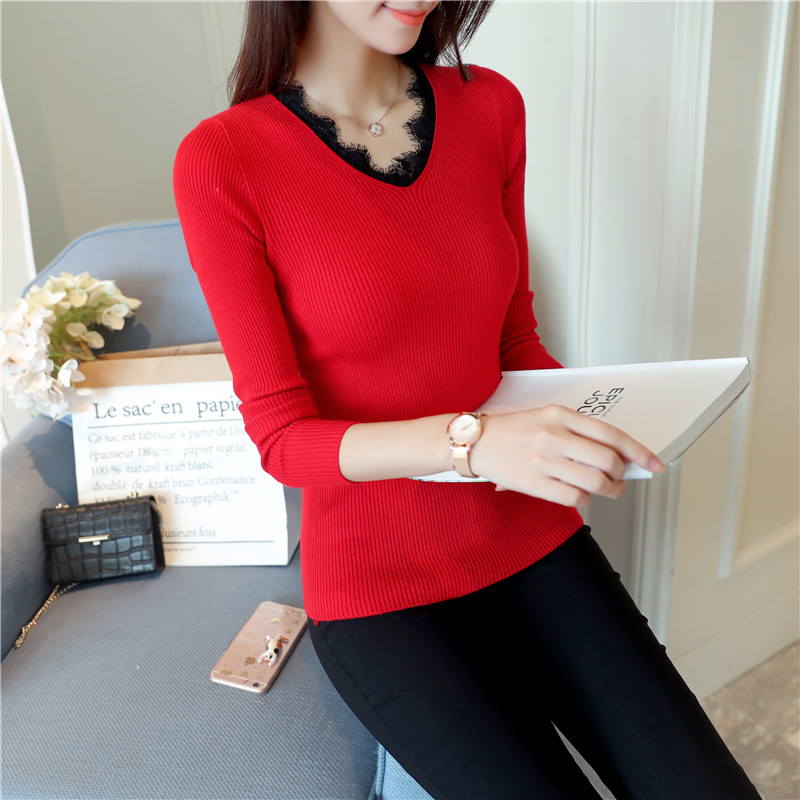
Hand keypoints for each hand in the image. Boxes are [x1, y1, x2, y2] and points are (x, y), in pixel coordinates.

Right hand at [469, 405, 663, 507]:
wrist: (473, 442)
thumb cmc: (511, 430)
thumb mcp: (544, 417)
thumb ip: (577, 431)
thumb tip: (614, 453)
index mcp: (559, 415)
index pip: (611, 434)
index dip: (638, 451)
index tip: (653, 463)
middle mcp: (554, 435)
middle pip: (608, 460)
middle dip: (621, 474)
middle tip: (619, 479)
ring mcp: (543, 460)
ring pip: (595, 482)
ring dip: (609, 491)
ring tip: (606, 490)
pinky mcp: (533, 483)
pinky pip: (574, 498)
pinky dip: (586, 501)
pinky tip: (582, 497)